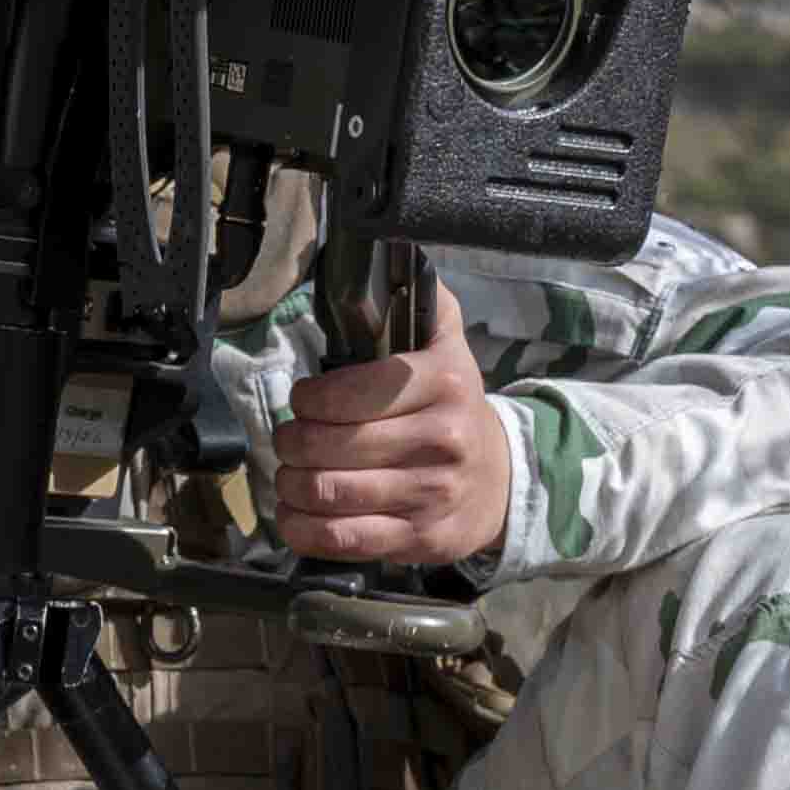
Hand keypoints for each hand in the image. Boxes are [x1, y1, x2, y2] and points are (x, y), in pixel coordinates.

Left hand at [277, 278, 512, 566]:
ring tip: (291, 472)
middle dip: (291, 441)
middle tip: (290, 438)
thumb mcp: (447, 342)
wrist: (499, 479)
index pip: (350, 392)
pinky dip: (303, 527)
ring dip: (291, 483)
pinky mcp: (422, 538)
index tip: (305, 398)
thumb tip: (391, 251)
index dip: (310, 398)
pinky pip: (343, 538)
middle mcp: (442, 439)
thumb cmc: (453, 406)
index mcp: (444, 383)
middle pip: (330, 445)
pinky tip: (295, 513)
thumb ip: (421, 299)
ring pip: (329, 491)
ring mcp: (433, 493)